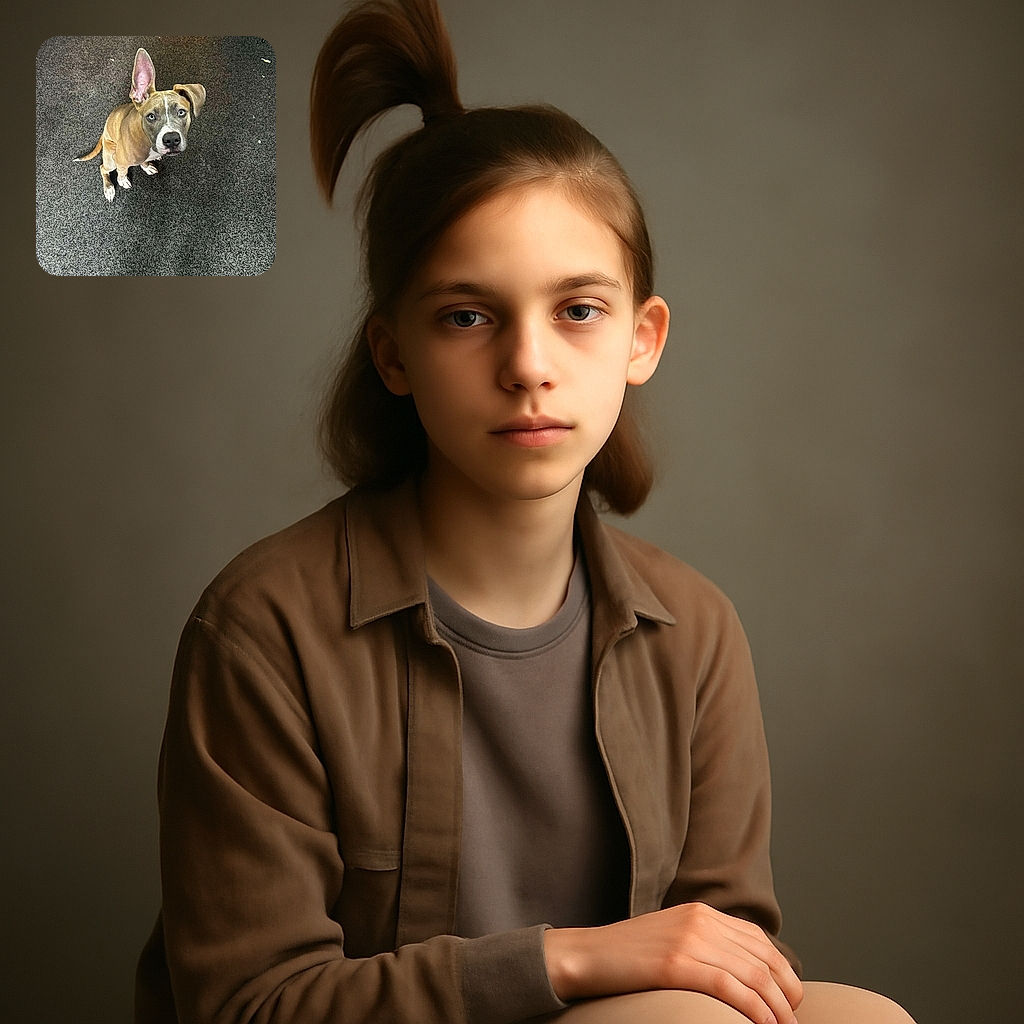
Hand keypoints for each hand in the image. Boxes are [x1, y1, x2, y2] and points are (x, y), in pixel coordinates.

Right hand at [544, 902, 802, 1023]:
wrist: (585, 955)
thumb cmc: (627, 956)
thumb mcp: (672, 938)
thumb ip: (705, 944)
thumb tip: (744, 974)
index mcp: (701, 912)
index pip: (759, 940)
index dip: (783, 972)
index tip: (789, 1000)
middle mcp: (700, 920)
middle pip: (762, 959)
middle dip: (786, 995)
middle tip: (791, 1023)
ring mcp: (688, 939)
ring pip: (752, 975)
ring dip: (776, 1009)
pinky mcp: (676, 963)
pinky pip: (729, 987)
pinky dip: (753, 1010)